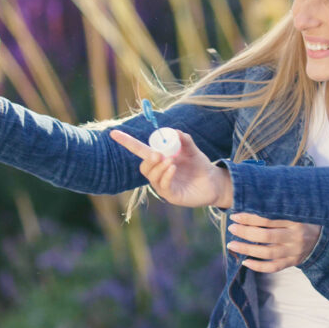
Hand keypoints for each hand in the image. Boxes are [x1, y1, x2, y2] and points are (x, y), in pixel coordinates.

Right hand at [109, 129, 232, 207]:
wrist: (215, 182)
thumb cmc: (200, 166)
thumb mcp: (192, 150)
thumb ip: (184, 140)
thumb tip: (175, 132)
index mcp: (160, 159)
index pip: (140, 151)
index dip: (127, 142)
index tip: (113, 133)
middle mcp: (158, 173)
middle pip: (144, 167)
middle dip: (148, 160)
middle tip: (158, 154)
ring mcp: (163, 185)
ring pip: (152, 177)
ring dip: (158, 167)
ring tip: (170, 161)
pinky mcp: (171, 196)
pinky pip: (163, 186)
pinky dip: (166, 176)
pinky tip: (173, 168)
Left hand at [226, 213, 321, 272]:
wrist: (321, 239)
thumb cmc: (302, 220)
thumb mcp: (295, 209)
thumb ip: (277, 206)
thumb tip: (250, 199)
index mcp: (296, 220)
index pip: (269, 219)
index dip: (250, 217)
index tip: (235, 215)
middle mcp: (296, 236)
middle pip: (267, 236)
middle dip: (246, 232)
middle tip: (232, 228)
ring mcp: (294, 251)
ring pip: (268, 253)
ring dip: (247, 249)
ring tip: (232, 244)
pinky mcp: (292, 262)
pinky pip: (273, 267)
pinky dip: (258, 266)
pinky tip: (245, 261)